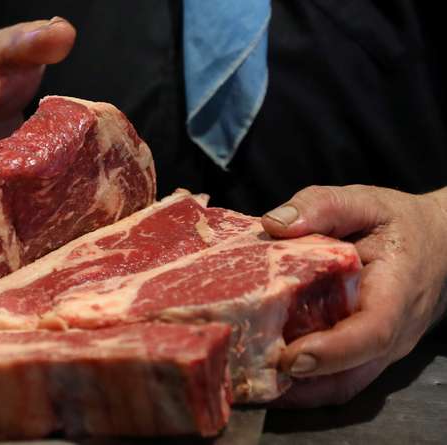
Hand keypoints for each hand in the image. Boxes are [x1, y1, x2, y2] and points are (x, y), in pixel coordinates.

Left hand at [261, 185, 446, 406]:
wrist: (438, 246)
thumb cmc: (399, 225)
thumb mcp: (364, 202)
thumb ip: (322, 206)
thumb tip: (273, 224)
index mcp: (395, 293)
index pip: (372, 333)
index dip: (332, 351)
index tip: (292, 357)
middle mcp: (391, 333)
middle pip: (348, 376)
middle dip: (299, 385)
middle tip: (248, 371)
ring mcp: (378, 351)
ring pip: (338, 386)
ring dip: (293, 390)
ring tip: (244, 375)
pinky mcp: (362, 355)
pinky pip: (333, 377)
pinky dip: (298, 382)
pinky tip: (260, 367)